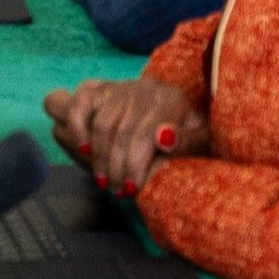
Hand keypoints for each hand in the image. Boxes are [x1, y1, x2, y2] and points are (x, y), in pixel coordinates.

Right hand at [46, 77, 202, 190]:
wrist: (176, 114)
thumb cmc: (188, 133)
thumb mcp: (201, 140)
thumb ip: (188, 140)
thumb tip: (164, 137)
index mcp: (171, 100)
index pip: (146, 134)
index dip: (135, 165)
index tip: (132, 189)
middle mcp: (144, 89)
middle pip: (122, 132)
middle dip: (117, 168)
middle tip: (118, 191)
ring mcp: (120, 87)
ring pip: (101, 124)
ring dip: (99, 157)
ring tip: (104, 180)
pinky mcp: (100, 89)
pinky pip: (81, 104)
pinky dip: (77, 127)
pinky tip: (84, 150)